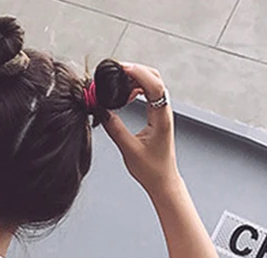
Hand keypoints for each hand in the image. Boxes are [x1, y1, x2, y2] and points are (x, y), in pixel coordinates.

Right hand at [102, 62, 180, 196]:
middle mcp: (164, 111)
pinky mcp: (158, 116)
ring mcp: (162, 112)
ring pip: (152, 84)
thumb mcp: (128, 149)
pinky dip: (137, 90)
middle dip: (136, 71)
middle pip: (155, 78)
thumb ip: (114, 128)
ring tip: (118, 85)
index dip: (138, 73)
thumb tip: (102, 111)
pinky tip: (125, 97)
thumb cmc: (151, 169)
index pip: (153, 85)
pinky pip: (149, 94)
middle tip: (117, 70)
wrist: (163, 180)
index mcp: (161, 117)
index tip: (122, 68)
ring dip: (136, 80)